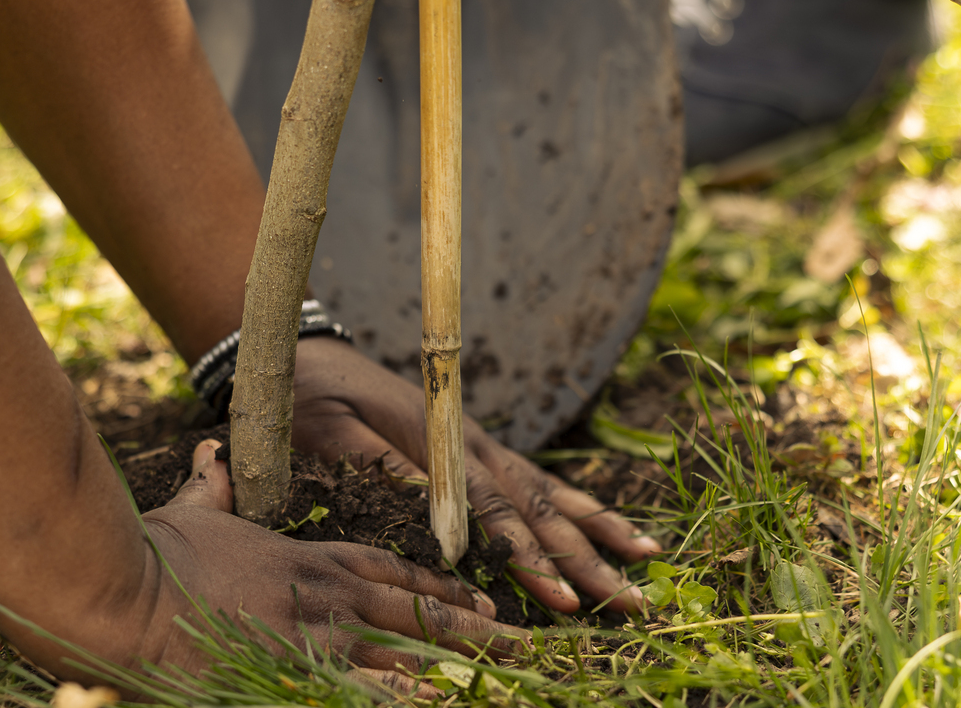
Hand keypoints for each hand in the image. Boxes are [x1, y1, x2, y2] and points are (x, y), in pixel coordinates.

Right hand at [116, 440, 525, 679]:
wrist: (133, 594)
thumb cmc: (158, 553)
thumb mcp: (194, 511)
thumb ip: (213, 484)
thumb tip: (210, 451)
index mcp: (313, 558)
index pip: (394, 569)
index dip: (439, 585)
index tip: (476, 597)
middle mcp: (329, 596)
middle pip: (417, 611)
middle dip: (469, 626)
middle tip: (514, 639)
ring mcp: (319, 637)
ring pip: (405, 655)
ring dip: (451, 669)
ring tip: (496, 681)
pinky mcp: (301, 671)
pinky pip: (367, 693)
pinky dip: (400, 698)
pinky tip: (434, 702)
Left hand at [290, 338, 663, 613]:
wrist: (311, 356)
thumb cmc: (313, 397)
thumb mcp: (328, 429)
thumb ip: (378, 465)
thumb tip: (433, 509)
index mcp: (440, 441)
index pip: (493, 508)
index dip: (528, 556)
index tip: (560, 599)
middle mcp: (474, 445)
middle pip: (540, 509)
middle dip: (586, 560)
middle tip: (630, 603)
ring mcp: (484, 447)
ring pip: (552, 497)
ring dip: (600, 533)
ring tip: (649, 562)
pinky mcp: (483, 452)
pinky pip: (541, 486)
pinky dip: (582, 511)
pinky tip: (616, 533)